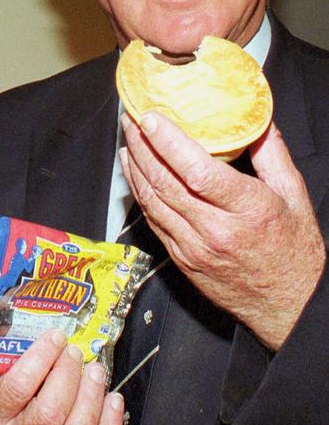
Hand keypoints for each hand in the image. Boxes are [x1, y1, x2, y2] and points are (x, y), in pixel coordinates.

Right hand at [0, 330, 124, 424]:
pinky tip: (113, 399)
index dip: (41, 358)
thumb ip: (9, 357)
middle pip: (50, 414)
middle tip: (75, 353)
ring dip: (91, 399)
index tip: (56, 337)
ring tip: (96, 371)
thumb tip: (40, 320)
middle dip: (69, 377)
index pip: (18, 388)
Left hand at [121, 112, 325, 349]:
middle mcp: (216, 231)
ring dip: (135, 167)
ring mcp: (194, 248)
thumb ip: (272, 153)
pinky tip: (135, 173)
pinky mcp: (182, 259)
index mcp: (248, 211)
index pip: (198, 171)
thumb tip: (256, 117)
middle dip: (142, 147)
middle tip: (132, 120)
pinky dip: (140, 192)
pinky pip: (153, 220)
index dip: (168, 142)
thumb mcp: (294, 196)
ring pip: (152, 201)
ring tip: (129, 140)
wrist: (289, 307)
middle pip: (165, 183)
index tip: (151, 118)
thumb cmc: (294, 252)